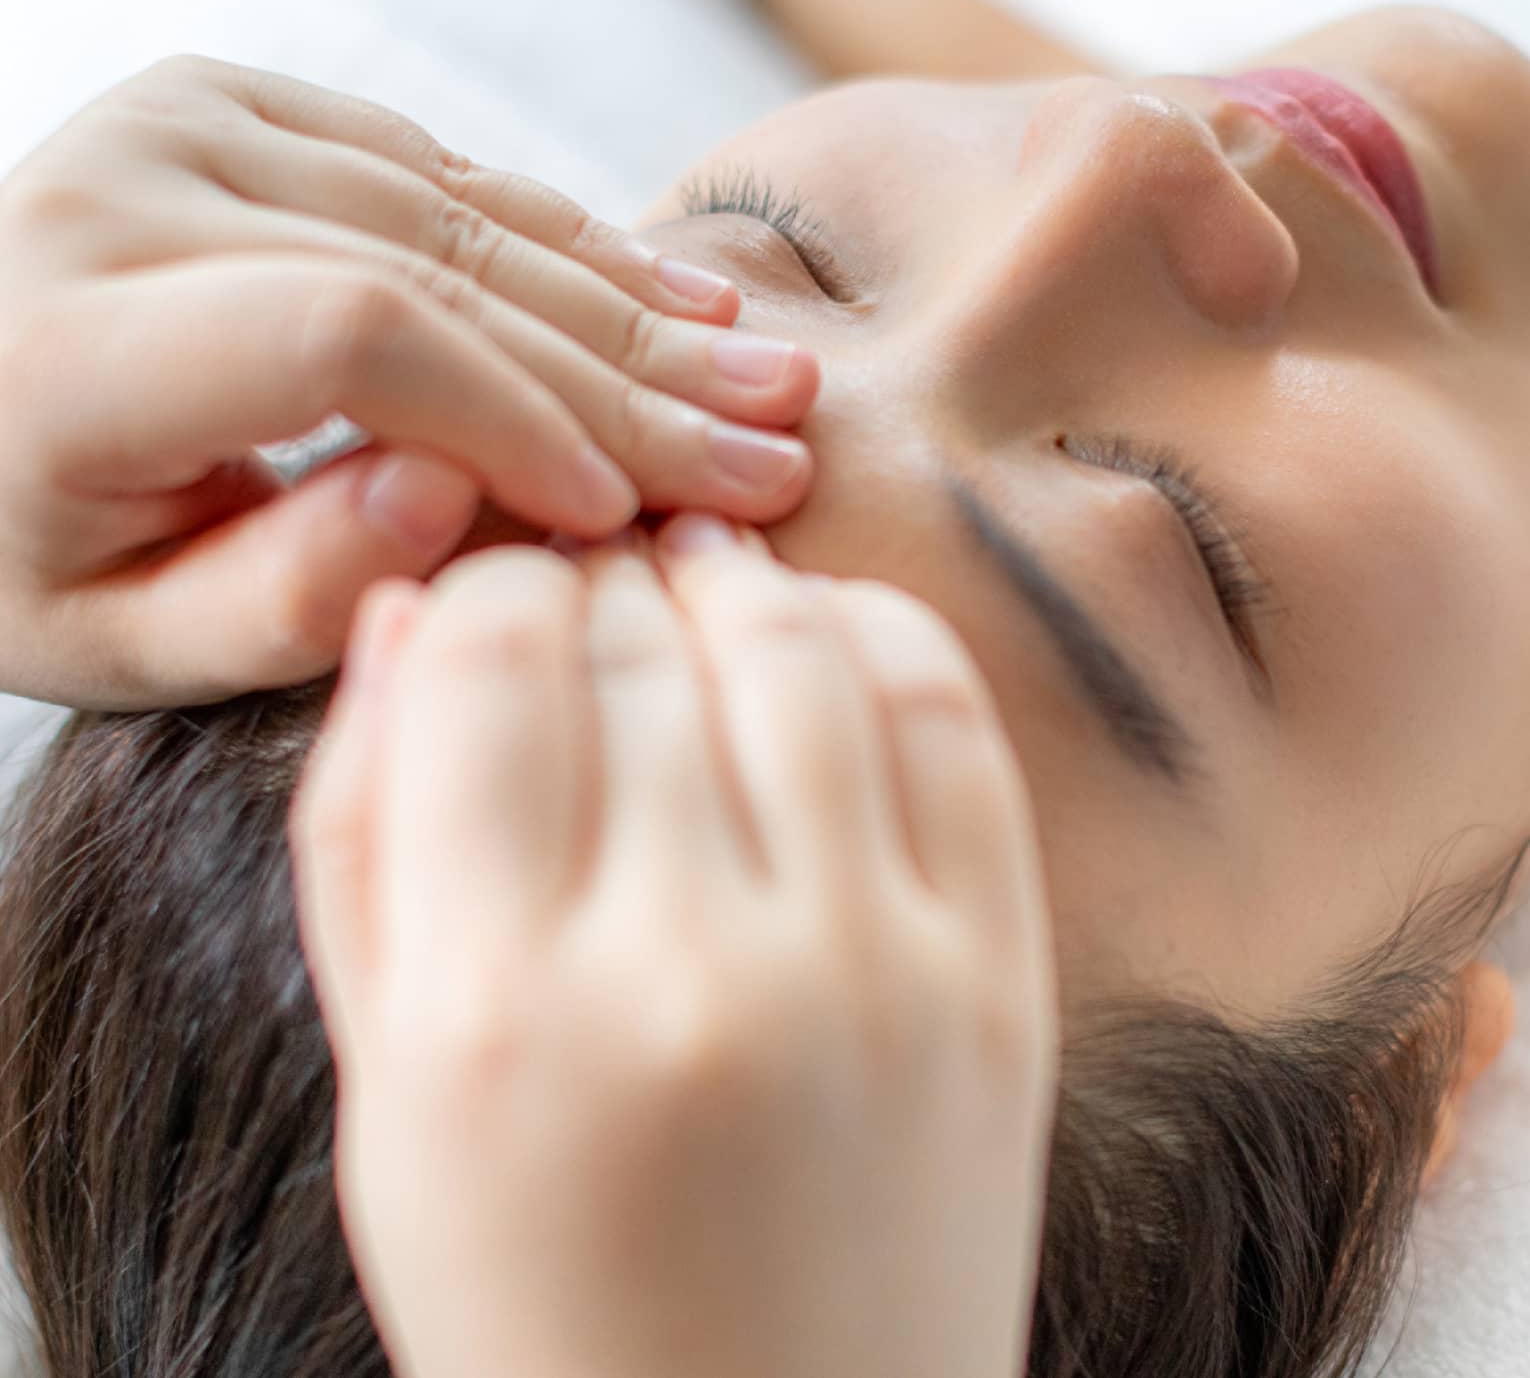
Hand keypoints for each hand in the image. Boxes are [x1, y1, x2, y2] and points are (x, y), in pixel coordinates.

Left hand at [0, 56, 817, 707]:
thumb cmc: (29, 552)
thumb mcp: (119, 642)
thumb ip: (276, 592)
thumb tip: (453, 490)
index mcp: (68, 335)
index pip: (347, 338)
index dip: (516, 419)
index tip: (623, 513)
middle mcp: (127, 190)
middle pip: (432, 272)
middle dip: (621, 378)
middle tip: (769, 448)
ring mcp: (188, 124)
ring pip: (463, 218)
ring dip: (629, 309)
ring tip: (759, 377)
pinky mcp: (242, 107)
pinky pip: (445, 174)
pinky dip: (570, 244)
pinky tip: (675, 298)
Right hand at [289, 514, 1058, 1377]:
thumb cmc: (537, 1283)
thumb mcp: (386, 1088)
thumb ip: (363, 837)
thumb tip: (414, 615)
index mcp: (500, 1008)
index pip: (490, 661)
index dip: (487, 587)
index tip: (498, 602)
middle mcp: (694, 971)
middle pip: (643, 642)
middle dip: (600, 577)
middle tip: (594, 582)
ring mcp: (872, 971)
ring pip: (801, 647)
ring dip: (734, 581)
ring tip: (697, 579)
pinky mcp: (999, 983)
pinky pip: (952, 724)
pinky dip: (880, 633)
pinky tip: (825, 633)